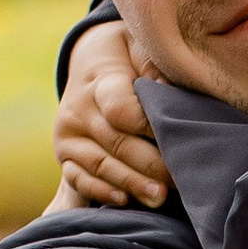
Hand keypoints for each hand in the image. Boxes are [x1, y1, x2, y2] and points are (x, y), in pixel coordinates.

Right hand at [54, 21, 166, 209]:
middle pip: (116, 143)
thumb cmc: (128, 56)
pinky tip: (124, 201)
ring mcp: (69, 134)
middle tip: (182, 181)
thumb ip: (155, 67)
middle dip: (151, 165)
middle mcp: (78, 110)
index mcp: (99, 81)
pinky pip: (77, 178)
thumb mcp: (141, 47)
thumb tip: (168, 92)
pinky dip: (100, 191)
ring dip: (131, 184)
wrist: (90, 59)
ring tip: (160, 197)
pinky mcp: (65, 154)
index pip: (121, 110)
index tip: (181, 139)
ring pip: (101, 164)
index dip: (151, 128)